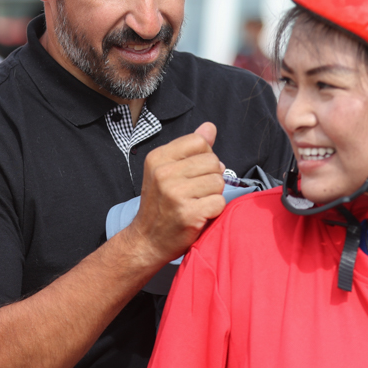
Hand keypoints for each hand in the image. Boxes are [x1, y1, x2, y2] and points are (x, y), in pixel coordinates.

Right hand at [125, 122, 225, 265]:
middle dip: (210, 176)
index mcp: (158, 158)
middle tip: (194, 192)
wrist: (147, 240)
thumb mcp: (167, 170)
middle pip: (212, 161)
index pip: (199, 141)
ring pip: (218, 181)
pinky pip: (219, 202)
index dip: (204, 156)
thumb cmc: (160, 205)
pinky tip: (199, 215)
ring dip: (213, 194)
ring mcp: (176, 194)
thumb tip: (210, 128)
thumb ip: (189, 149)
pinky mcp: (189, 214)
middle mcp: (164, 173)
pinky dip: (214, 210)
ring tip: (196, 202)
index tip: (193, 172)